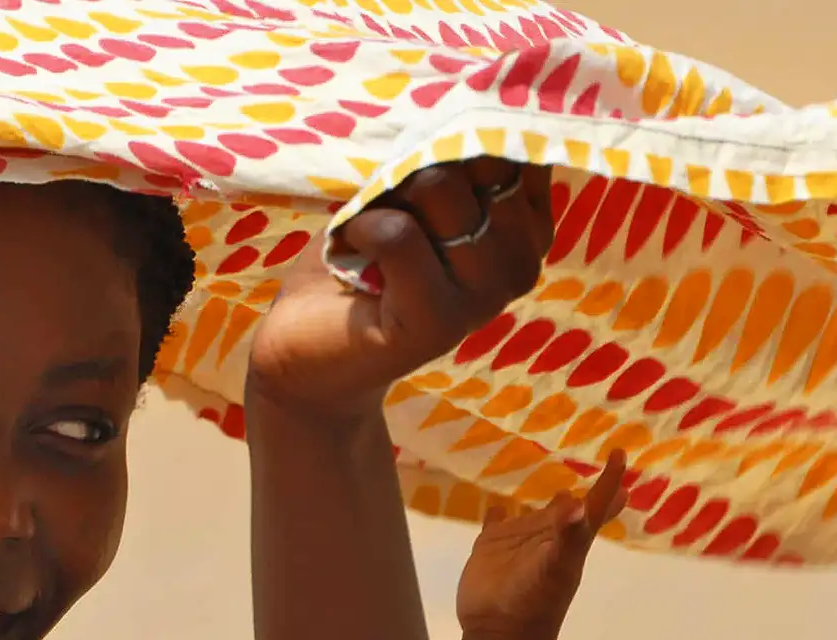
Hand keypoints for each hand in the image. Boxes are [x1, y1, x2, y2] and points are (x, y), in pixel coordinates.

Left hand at [247, 159, 553, 419]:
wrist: (310, 343)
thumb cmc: (361, 255)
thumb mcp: (413, 189)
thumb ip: (451, 153)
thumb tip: (467, 98)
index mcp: (527, 223)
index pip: (515, 141)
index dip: (461, 130)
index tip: (421, 158)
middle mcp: (521, 261)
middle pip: (478, 158)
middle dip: (420, 165)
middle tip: (392, 206)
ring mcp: (485, 297)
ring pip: (442, 190)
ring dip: (388, 197)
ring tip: (373, 231)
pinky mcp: (438, 322)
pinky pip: (400, 234)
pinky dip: (363, 227)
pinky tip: (354, 250)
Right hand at [456, 450, 627, 636]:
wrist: (498, 633)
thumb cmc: (532, 600)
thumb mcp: (554, 566)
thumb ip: (567, 534)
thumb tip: (580, 502)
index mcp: (569, 540)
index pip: (595, 505)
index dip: (609, 481)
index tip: (619, 454)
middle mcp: (548, 538)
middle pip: (572, 512)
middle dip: (589, 496)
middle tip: (608, 475)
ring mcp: (518, 544)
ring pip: (535, 519)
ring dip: (547, 506)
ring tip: (559, 488)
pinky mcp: (489, 549)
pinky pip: (496, 525)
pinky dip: (497, 515)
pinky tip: (497, 508)